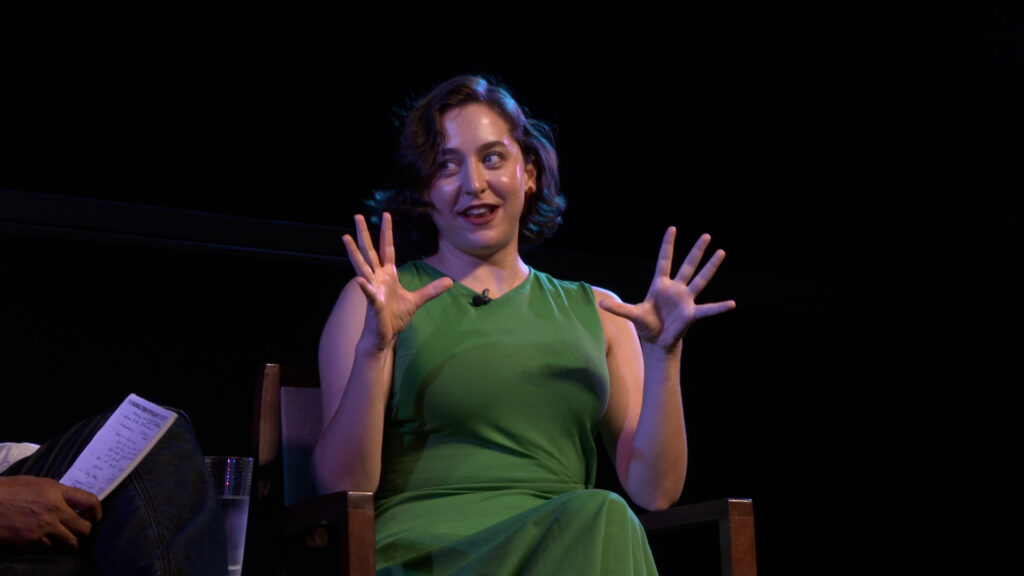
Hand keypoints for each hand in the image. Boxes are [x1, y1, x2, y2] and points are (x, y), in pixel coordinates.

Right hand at [0, 475, 101, 549]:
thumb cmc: (8, 490)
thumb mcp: (36, 483)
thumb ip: (56, 493)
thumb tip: (71, 502)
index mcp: (56, 491)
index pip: (90, 501)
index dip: (97, 511)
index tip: (95, 517)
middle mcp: (54, 509)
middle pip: (85, 527)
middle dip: (86, 531)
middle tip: (81, 531)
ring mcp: (44, 527)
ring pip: (71, 542)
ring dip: (71, 542)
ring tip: (67, 540)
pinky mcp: (32, 541)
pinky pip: (51, 548)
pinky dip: (53, 547)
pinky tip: (49, 543)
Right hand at [343, 212, 452, 349]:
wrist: (385, 336)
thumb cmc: (395, 317)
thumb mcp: (417, 300)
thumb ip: (431, 290)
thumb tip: (450, 281)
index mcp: (388, 275)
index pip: (387, 248)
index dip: (386, 232)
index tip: (386, 215)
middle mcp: (377, 278)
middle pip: (370, 252)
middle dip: (364, 234)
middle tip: (357, 216)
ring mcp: (373, 289)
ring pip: (362, 267)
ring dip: (354, 252)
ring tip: (346, 237)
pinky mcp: (373, 304)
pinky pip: (368, 294)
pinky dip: (365, 287)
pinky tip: (359, 280)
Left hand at [600, 228, 735, 349]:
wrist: (657, 341)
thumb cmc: (647, 324)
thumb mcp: (633, 314)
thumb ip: (619, 309)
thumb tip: (600, 303)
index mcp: (660, 285)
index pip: (664, 260)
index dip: (667, 245)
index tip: (672, 228)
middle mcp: (676, 289)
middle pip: (687, 265)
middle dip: (696, 251)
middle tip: (706, 235)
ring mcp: (685, 300)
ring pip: (700, 280)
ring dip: (711, 267)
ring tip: (721, 252)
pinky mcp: (692, 314)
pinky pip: (708, 309)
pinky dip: (719, 307)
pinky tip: (732, 304)